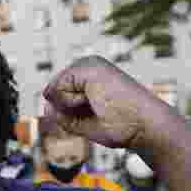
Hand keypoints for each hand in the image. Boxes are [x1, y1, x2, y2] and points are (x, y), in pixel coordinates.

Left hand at [42, 55, 174, 148]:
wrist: (145, 126)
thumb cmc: (123, 127)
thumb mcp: (84, 123)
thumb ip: (63, 115)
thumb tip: (45, 106)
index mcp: (89, 76)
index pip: (57, 96)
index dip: (68, 114)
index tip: (98, 115)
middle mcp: (87, 65)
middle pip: (52, 94)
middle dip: (67, 110)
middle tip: (98, 112)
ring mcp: (87, 63)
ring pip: (53, 91)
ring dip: (69, 108)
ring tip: (97, 106)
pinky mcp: (86, 66)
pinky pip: (56, 90)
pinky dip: (70, 103)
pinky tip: (92, 101)